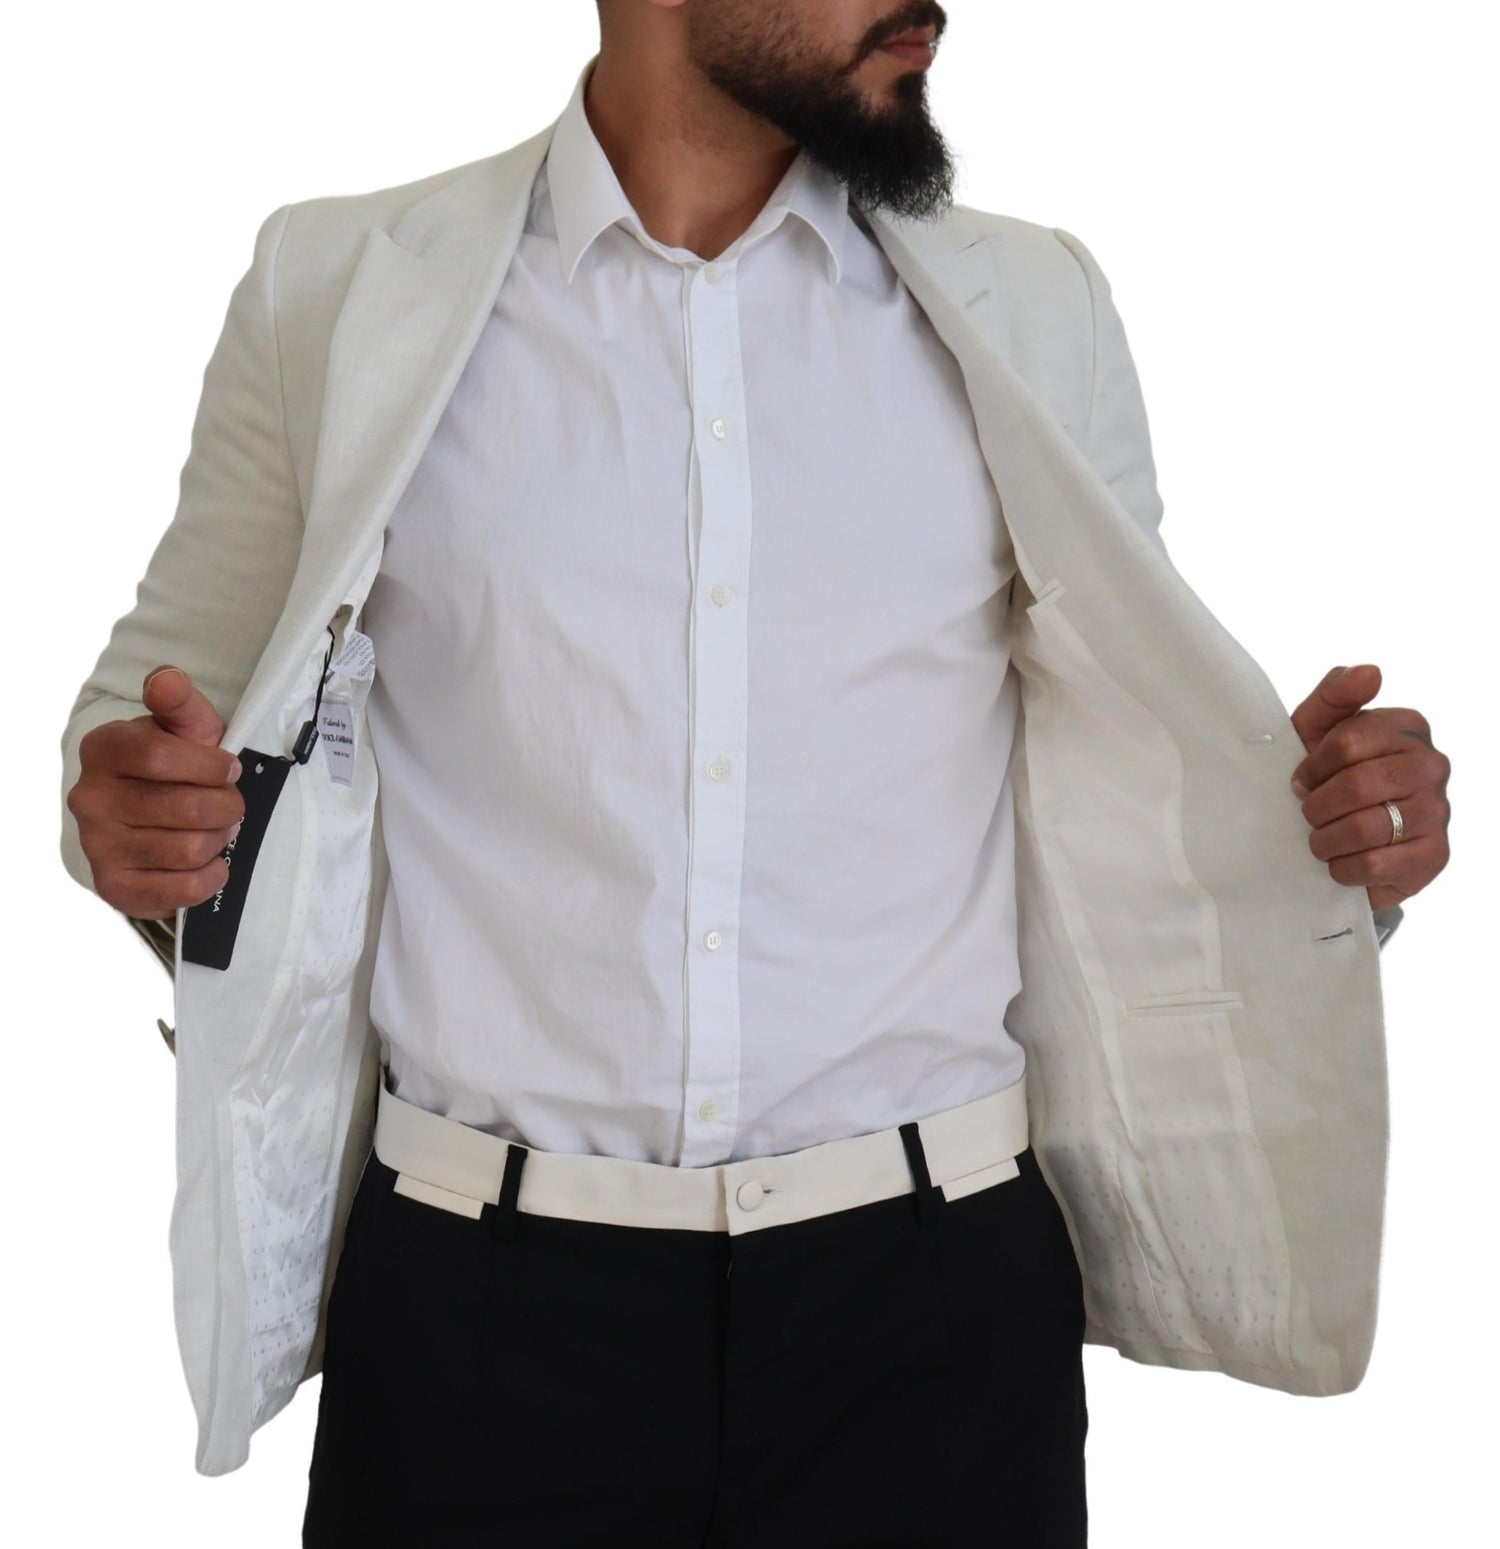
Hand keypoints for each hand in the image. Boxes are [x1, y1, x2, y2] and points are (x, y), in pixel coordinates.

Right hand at [67, 666, 244, 919]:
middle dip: (226, 806)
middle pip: (186, 808)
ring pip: (190, 849)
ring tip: (216, 829)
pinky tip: (209, 860)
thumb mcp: (184, 727)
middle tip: (228, 804)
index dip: (211, 767)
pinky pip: (184, 889)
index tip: (228, 770)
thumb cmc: (175, 764)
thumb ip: (181, 702)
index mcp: (103, 749)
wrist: (147, 816)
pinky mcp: (116, 886)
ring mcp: (98, 845)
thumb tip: (166, 679)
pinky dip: (211, 876)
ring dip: (219, 839)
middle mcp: (90, 798)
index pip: (161, 757)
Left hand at [1288, 663, 1449, 910]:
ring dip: (1326, 840)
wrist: (1342, 839)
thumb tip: (1370, 671)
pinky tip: (1341, 861)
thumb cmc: (1327, 775)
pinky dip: (1344, 867)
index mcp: (1407, 727)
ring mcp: (1438, 812)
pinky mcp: (1434, 856)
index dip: (1313, 767)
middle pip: (1357, 786)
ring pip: (1365, 828)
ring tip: (1321, 839)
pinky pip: (1375, 864)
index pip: (1347, 742)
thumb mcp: (1317, 730)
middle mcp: (1432, 766)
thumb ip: (1334, 695)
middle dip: (1317, 806)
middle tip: (1309, 814)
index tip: (1302, 780)